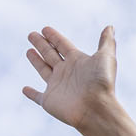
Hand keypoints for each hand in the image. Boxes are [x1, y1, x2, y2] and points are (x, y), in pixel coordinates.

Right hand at [21, 24, 135, 135]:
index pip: (62, 45)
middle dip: (41, 44)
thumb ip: (106, 41)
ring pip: (43, 70)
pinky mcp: (49, 101)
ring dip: (36, 61)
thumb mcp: (106, 57)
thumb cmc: (102, 83)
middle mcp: (66, 72)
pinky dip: (31, 94)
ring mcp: (57, 86)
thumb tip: (110, 27)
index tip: (45, 29)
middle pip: (50, 54)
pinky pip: (37, 96)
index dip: (54, 37)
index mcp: (77, 60)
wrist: (97, 109)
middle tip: (32, 34)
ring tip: (29, 50)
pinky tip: (25, 89)